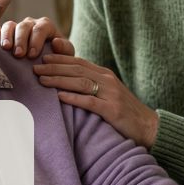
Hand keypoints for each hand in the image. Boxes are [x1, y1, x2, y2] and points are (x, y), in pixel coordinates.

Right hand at [0, 17, 74, 58]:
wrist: (49, 61)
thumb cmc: (58, 57)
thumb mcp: (66, 54)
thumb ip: (65, 48)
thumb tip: (56, 42)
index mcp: (46, 25)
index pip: (40, 28)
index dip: (36, 40)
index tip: (33, 55)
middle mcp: (31, 23)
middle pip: (24, 26)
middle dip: (21, 40)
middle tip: (19, 55)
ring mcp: (17, 27)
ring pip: (10, 25)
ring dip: (7, 36)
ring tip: (6, 48)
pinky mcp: (7, 34)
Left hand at [33, 54, 158, 146]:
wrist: (149, 127)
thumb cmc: (125, 112)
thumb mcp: (109, 94)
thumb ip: (93, 86)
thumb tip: (68, 83)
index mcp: (106, 75)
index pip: (79, 62)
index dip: (59, 59)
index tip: (42, 58)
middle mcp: (108, 80)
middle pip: (76, 69)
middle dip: (54, 67)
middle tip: (35, 66)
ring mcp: (110, 94)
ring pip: (80, 82)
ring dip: (59, 80)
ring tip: (41, 80)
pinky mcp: (112, 110)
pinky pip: (89, 102)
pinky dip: (73, 98)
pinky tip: (59, 97)